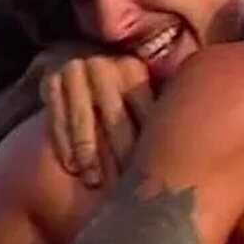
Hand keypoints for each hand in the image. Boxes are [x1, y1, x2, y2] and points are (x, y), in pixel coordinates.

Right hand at [29, 46, 154, 186]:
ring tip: (95, 182)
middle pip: (115, 119)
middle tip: (126, 188)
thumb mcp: (137, 89)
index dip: (150, 146)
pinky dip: (65, 144)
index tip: (153, 176)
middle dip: (121, 156)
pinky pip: (58, 118)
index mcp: (134, 69)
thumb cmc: (116, 86)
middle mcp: (104, 65)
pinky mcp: (51, 80)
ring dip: (90, 156)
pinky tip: (73, 167)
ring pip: (84, 121)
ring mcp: (75, 70)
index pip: (144, 112)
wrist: (74, 55)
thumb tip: (192, 142)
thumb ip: (160, 109)